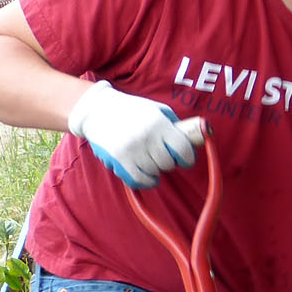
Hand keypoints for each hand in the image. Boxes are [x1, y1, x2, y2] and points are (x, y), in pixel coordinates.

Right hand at [66, 79, 196, 188]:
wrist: (97, 109)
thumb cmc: (132, 109)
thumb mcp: (156, 109)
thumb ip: (173, 124)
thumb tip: (194, 139)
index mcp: (158, 123)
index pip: (183, 149)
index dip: (188, 158)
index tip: (186, 160)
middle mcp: (146, 137)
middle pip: (168, 163)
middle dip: (169, 163)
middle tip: (163, 157)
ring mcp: (131, 150)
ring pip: (154, 172)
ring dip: (155, 170)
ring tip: (151, 161)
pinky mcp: (118, 160)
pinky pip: (138, 180)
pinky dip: (146, 182)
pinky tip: (149, 178)